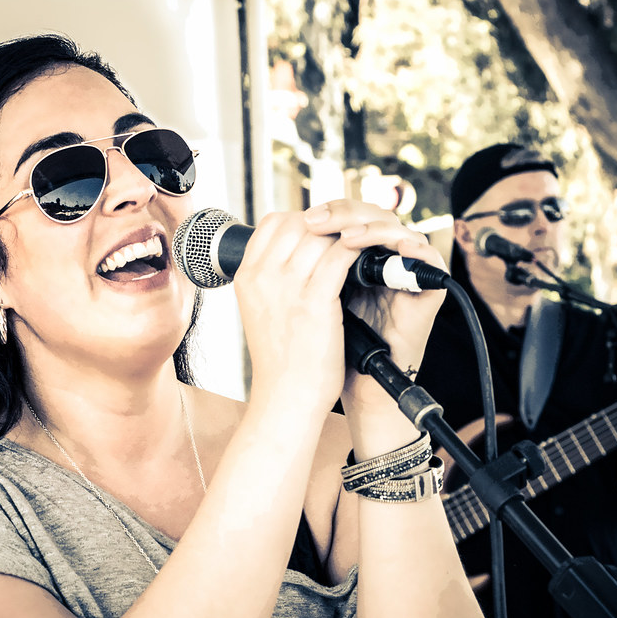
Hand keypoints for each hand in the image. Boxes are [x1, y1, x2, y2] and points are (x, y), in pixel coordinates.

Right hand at [232, 209, 356, 416]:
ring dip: (348, 236)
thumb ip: (272, 278)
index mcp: (246, 276)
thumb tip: (297, 252)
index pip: (273, 222)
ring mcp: (286, 287)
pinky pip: (341, 256)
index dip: (302, 221)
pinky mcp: (315, 300)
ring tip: (363, 246)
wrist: (287, 396)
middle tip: (349, 238)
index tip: (322, 234)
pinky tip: (369, 258)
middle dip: (329, 226)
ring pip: (323, 235)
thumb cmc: (282, 358)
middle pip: (299, 222)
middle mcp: (262, 276)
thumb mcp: (263, 310)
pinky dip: (358, 250)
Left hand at [301, 200, 447, 407]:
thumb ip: (303, 264)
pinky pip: (427, 257)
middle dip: (345, 213)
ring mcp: (405, 269)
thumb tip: (279, 229)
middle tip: (321, 221)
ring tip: (349, 238)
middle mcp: (381, 255)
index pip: (348, 213)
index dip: (329, 210)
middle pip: (371, 212)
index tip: (306, 218)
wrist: (357, 383)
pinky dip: (412, 249)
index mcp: (355, 254)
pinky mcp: (427, 288)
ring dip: (372, 228)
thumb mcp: (308, 298)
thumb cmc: (330, 345)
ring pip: (397, 228)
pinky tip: (395, 248)